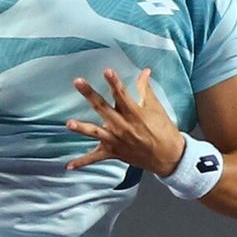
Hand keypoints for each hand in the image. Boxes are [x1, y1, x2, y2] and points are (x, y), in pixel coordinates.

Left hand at [64, 67, 184, 175]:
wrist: (168, 156)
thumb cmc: (163, 130)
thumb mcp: (156, 108)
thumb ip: (146, 89)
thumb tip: (145, 71)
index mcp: (134, 113)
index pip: (121, 94)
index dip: (114, 82)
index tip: (107, 71)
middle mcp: (122, 126)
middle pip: (103, 108)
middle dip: (90, 94)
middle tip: (78, 82)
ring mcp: (116, 140)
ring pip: (95, 132)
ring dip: (81, 128)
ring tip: (69, 124)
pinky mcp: (113, 152)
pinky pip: (95, 158)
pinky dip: (81, 162)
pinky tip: (68, 166)